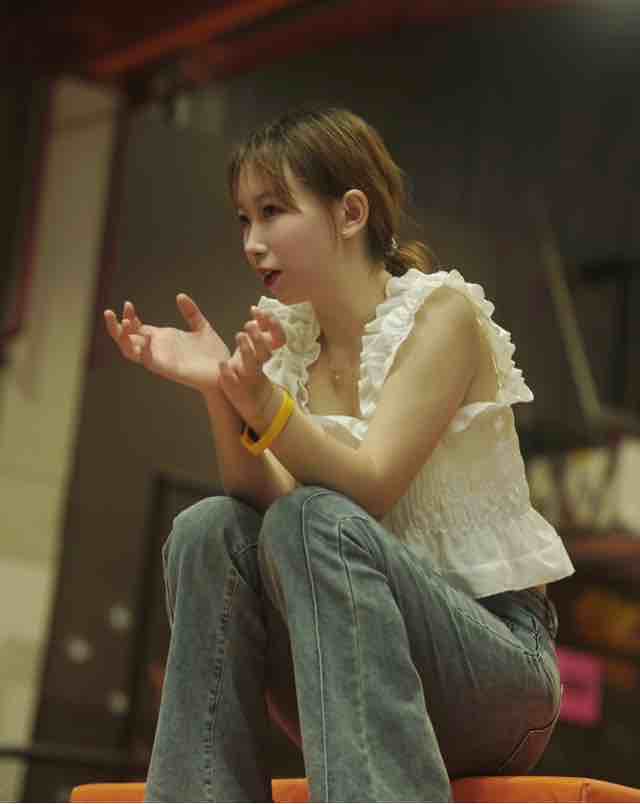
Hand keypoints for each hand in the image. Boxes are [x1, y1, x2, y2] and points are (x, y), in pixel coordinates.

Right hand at [104, 294, 229, 392]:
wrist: (226, 371)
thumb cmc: (214, 354)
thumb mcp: (202, 327)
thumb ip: (191, 312)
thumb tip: (179, 296)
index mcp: (163, 339)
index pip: (136, 328)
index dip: (128, 317)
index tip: (128, 303)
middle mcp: (158, 349)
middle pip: (127, 340)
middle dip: (115, 327)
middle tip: (109, 312)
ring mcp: (161, 360)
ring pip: (131, 352)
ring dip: (123, 339)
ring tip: (121, 323)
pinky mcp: (169, 369)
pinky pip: (150, 361)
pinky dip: (145, 350)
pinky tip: (147, 337)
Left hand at [218, 305, 286, 421]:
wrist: (254, 400)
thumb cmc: (252, 368)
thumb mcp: (257, 348)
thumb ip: (258, 330)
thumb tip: (256, 309)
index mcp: (265, 353)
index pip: (278, 338)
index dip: (274, 326)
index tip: (261, 312)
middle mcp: (259, 365)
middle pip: (265, 351)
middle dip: (258, 337)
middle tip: (249, 324)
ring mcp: (248, 378)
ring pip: (252, 365)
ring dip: (247, 350)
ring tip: (239, 335)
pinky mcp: (236, 388)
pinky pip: (233, 381)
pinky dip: (228, 372)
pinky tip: (222, 363)